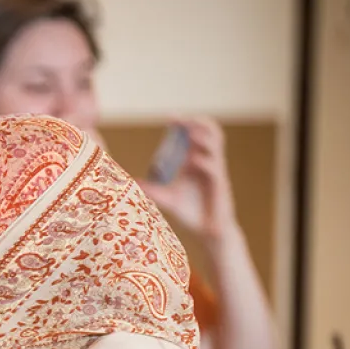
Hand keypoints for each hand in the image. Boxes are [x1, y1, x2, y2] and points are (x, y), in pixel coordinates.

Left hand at [139, 118, 238, 244]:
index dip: (185, 124)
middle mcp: (206, 163)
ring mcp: (215, 173)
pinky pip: (215, 169)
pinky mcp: (220, 186)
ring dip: (204, 137)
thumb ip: (151, 189)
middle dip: (197, 122)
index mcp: (195, 162)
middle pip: (210, 133)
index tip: (170, 117)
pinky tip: (194, 162)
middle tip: (180, 119)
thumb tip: (129, 183)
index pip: (194, 134)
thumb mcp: (166, 199)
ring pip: (216, 146)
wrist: (206, 231)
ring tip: (190, 134)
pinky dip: (206, 162)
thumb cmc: (190, 213)